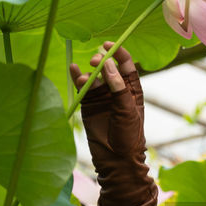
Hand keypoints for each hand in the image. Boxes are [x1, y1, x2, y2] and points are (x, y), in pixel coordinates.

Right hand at [70, 42, 147, 203]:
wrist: (116, 159)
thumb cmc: (128, 136)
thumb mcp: (127, 110)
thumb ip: (118, 87)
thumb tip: (108, 65)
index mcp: (131, 90)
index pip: (126, 66)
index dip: (119, 53)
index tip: (110, 45)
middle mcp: (116, 90)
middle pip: (108, 68)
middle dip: (101, 61)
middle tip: (95, 60)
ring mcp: (101, 97)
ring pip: (94, 77)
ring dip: (89, 73)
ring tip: (86, 78)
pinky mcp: (88, 104)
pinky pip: (82, 87)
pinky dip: (77, 77)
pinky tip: (74, 70)